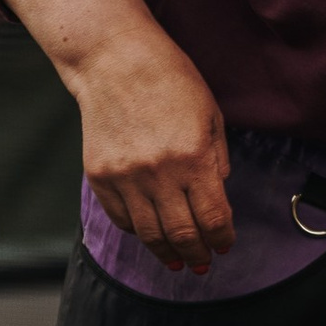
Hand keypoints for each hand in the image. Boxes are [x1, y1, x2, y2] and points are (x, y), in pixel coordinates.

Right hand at [74, 33, 233, 274]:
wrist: (114, 60)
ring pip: (150, 234)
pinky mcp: (100, 176)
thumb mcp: (210, 114)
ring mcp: (126, 177)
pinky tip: (149, 235)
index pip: (213, 217)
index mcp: (194, 156)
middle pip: (182, 233)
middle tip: (202, 264)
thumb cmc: (169, 80)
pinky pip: (121, 218)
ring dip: (166, 253)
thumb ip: (217, 159)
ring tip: (176, 262)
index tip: (224, 246)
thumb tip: (217, 198)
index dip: (222, 239)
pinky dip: (138, 232)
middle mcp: (159, 172)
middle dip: (197, 254)